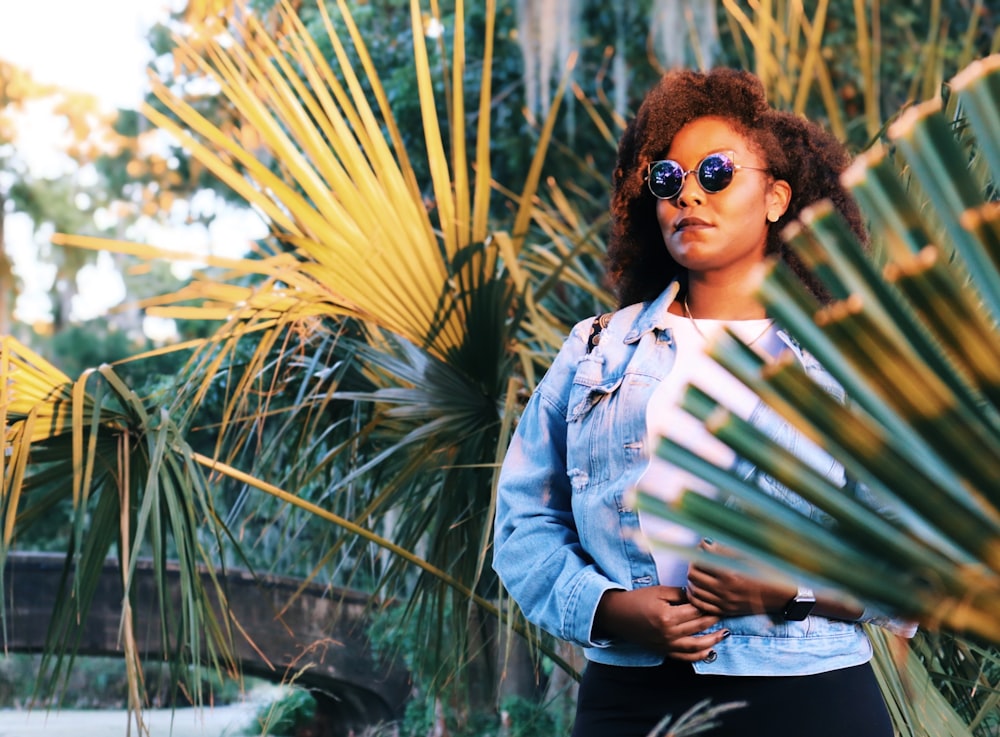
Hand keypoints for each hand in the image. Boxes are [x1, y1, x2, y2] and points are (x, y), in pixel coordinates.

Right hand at [594, 586, 725, 661]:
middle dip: (714, 619)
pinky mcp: (663, 650)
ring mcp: (666, 644)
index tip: (717, 600)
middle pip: (699, 626)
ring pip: (696, 646)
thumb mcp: (658, 591)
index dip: (708, 605)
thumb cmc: (636, 600)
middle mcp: (669, 633)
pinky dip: (699, 656)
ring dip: (713, 640)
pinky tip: (709, 650)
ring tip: (724, 633)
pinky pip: (685, 657)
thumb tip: (697, 595)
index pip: (695, 611)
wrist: (616, 615)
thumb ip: (679, 594)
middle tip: (725, 611)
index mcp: (668, 616)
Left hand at [685, 539, 791, 616]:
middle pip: (692, 574)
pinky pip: (700, 605)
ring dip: (693, 578)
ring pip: (694, 590)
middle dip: (693, 563)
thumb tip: (706, 544)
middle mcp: (724, 590)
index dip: (699, 549)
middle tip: (700, 558)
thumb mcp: (748, 556)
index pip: (701, 559)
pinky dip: (695, 595)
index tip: (703, 545)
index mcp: (730, 574)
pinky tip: (699, 587)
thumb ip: (724, 551)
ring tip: (700, 571)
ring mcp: (724, 602)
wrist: (782, 596)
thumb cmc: (768, 572)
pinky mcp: (725, 611)